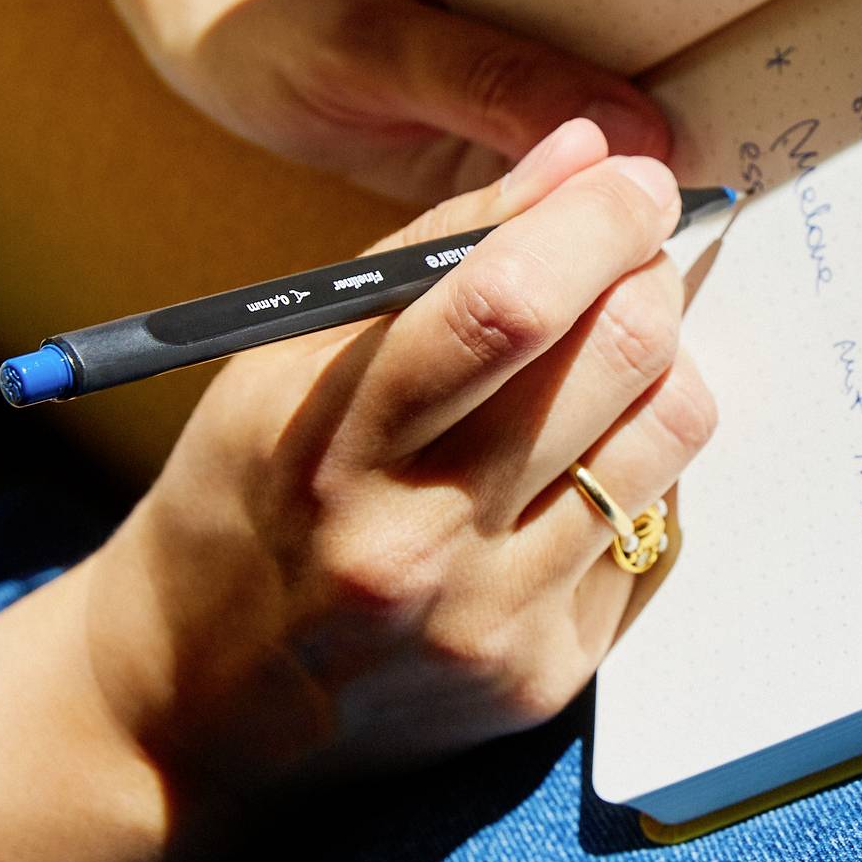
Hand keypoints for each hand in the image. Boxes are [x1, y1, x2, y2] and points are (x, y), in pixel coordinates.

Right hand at [74, 119, 714, 832]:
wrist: (196, 707)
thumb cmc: (243, 500)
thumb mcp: (286, 357)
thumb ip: (434, 248)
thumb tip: (580, 154)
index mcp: (334, 447)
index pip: (505, 307)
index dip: (596, 220)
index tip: (633, 177)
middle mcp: (420, 545)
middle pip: (615, 361)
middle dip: (648, 272)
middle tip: (636, 249)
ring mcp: (494, 624)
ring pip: (665, 440)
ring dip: (662, 364)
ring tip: (610, 351)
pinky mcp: (548, 678)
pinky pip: (658, 528)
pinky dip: (637, 467)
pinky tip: (579, 460)